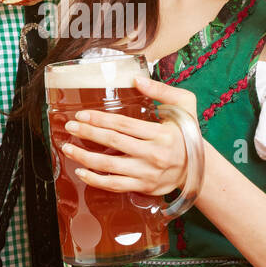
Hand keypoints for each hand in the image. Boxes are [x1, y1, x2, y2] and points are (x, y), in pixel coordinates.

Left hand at [58, 76, 196, 194]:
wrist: (197, 168)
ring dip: (85, 157)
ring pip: (109, 166)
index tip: (82, 114)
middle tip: (70, 125)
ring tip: (68, 148)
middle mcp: (153, 154)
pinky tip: (81, 172)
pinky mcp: (143, 187)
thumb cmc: (188, 133)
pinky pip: (114, 185)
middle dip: (88, 133)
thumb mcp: (185, 105)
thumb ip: (162, 90)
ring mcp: (147, 173)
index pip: (123, 125)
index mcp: (160, 134)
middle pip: (113, 143)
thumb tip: (136, 79)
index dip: (100, 119)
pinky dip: (95, 180)